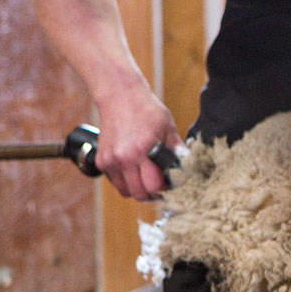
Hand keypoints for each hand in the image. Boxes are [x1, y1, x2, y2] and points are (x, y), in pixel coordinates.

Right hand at [93, 85, 179, 200]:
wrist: (119, 97)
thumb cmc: (146, 111)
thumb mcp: (168, 128)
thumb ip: (177, 150)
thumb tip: (188, 168)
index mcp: (142, 150)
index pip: (153, 186)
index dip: (165, 190)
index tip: (171, 185)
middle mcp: (124, 158)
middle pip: (139, 194)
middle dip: (153, 194)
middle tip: (161, 187)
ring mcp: (111, 160)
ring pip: (126, 191)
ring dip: (138, 190)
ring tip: (148, 180)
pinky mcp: (102, 161)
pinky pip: (116, 182)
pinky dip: (126, 182)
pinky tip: (135, 171)